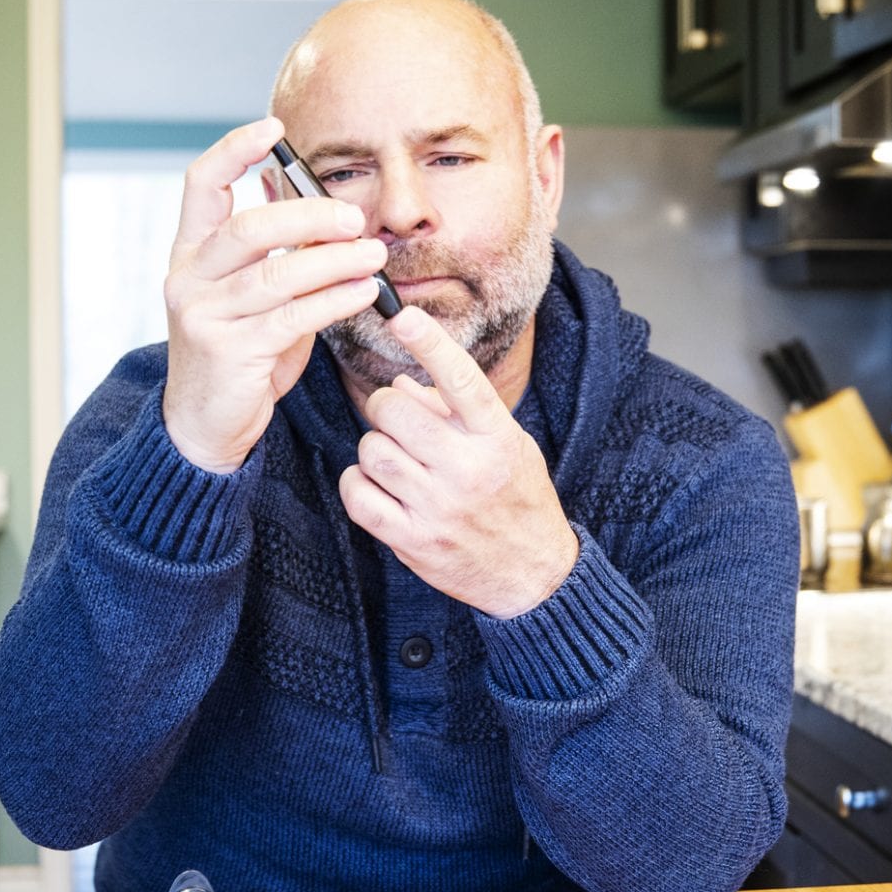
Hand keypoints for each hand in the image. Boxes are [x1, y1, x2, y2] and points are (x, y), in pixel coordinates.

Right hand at [163, 118, 387, 472]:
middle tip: (355, 218)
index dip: (233, 150)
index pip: (200, 184)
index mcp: (189, 253)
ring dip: (334, 261)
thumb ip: (277, 252)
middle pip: (248, 228)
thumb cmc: (240, 351)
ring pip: (276, 275)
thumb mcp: (253, 294)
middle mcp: (188, 278)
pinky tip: (363, 291)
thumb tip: (320, 203)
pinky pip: (293, 317)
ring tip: (375, 256)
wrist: (206, 424)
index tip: (274, 128)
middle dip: (308, 216)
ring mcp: (203, 316)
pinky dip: (334, 300)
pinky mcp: (229, 352)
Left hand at [338, 307, 578, 617]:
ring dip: (374, 446)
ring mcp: (438, 508)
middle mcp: (468, 470)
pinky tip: (376, 484)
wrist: (534, 576)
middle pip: (396, 411)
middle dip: (385, 405)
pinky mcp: (413, 541)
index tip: (402, 315)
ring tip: (395, 457)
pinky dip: (358, 483)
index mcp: (497, 438)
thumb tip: (403, 383)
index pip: (461, 380)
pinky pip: (359, 495)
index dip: (429, 342)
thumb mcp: (505, 445)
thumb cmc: (518, 499)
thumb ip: (456, 413)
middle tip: (394, 417)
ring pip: (372, 450)